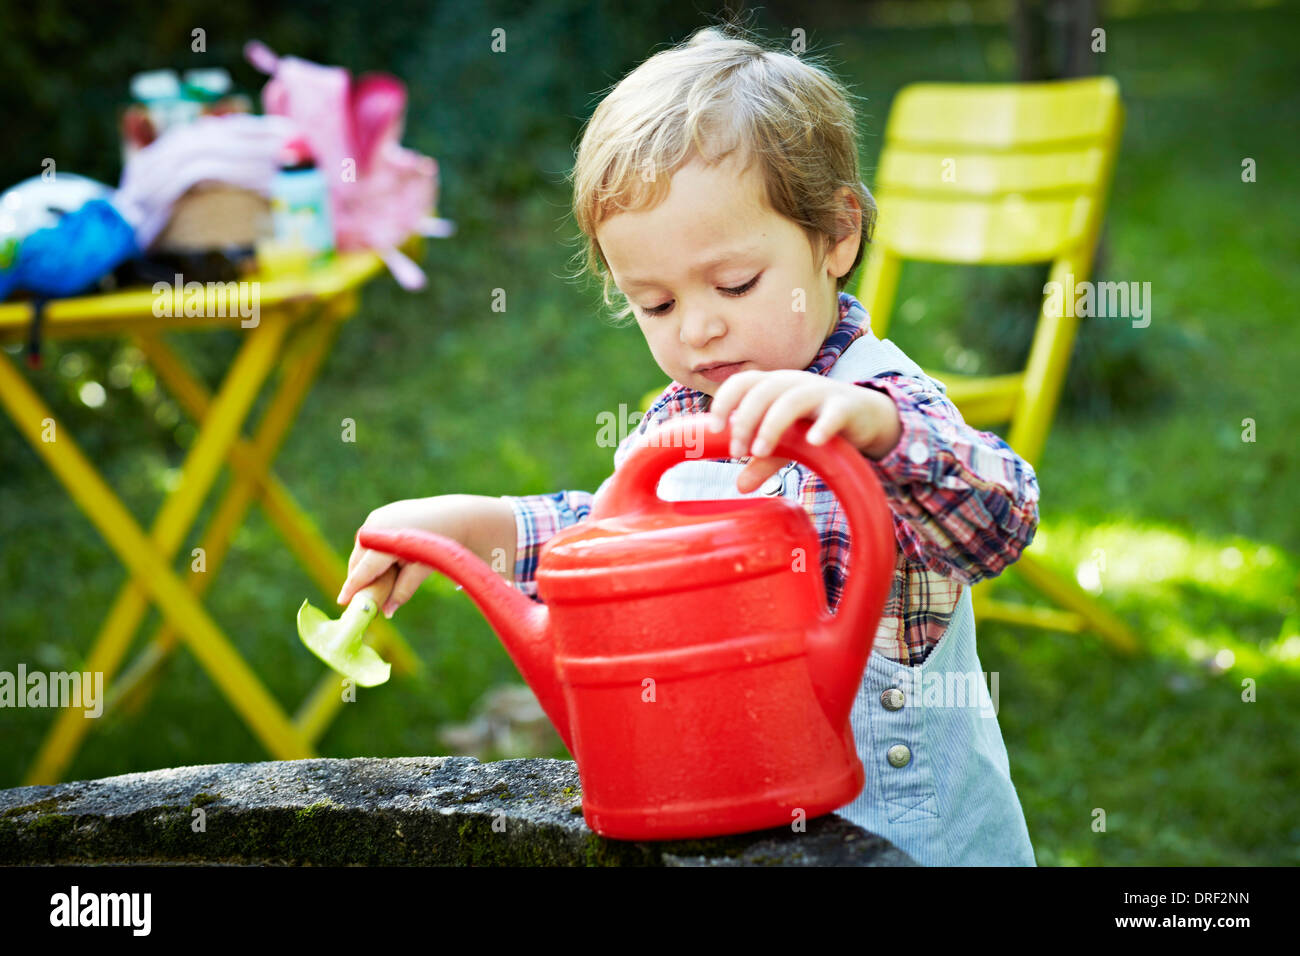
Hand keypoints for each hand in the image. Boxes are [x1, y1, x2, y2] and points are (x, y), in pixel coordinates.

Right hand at [337, 496, 466, 617]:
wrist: (453, 516)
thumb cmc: (439, 546)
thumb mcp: (422, 569)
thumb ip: (403, 590)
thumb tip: (387, 613)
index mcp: (390, 541)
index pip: (365, 570)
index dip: (353, 587)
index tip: (342, 602)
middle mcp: (379, 525)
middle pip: (359, 560)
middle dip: (358, 579)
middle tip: (363, 600)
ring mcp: (378, 517)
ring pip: (361, 549)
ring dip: (364, 566)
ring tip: (380, 580)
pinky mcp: (379, 514)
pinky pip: (368, 539)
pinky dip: (371, 553)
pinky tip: (383, 563)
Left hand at [706, 370, 901, 492]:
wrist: (868, 417)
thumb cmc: (818, 425)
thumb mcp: (790, 443)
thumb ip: (766, 460)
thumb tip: (741, 486)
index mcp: (775, 386)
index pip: (743, 382)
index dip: (725, 401)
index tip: (713, 429)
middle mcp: (795, 383)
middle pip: (763, 390)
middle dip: (745, 419)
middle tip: (738, 451)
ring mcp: (822, 392)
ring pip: (792, 399)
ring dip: (772, 424)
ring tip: (761, 452)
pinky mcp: (847, 406)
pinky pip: (834, 412)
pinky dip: (823, 425)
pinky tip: (813, 442)